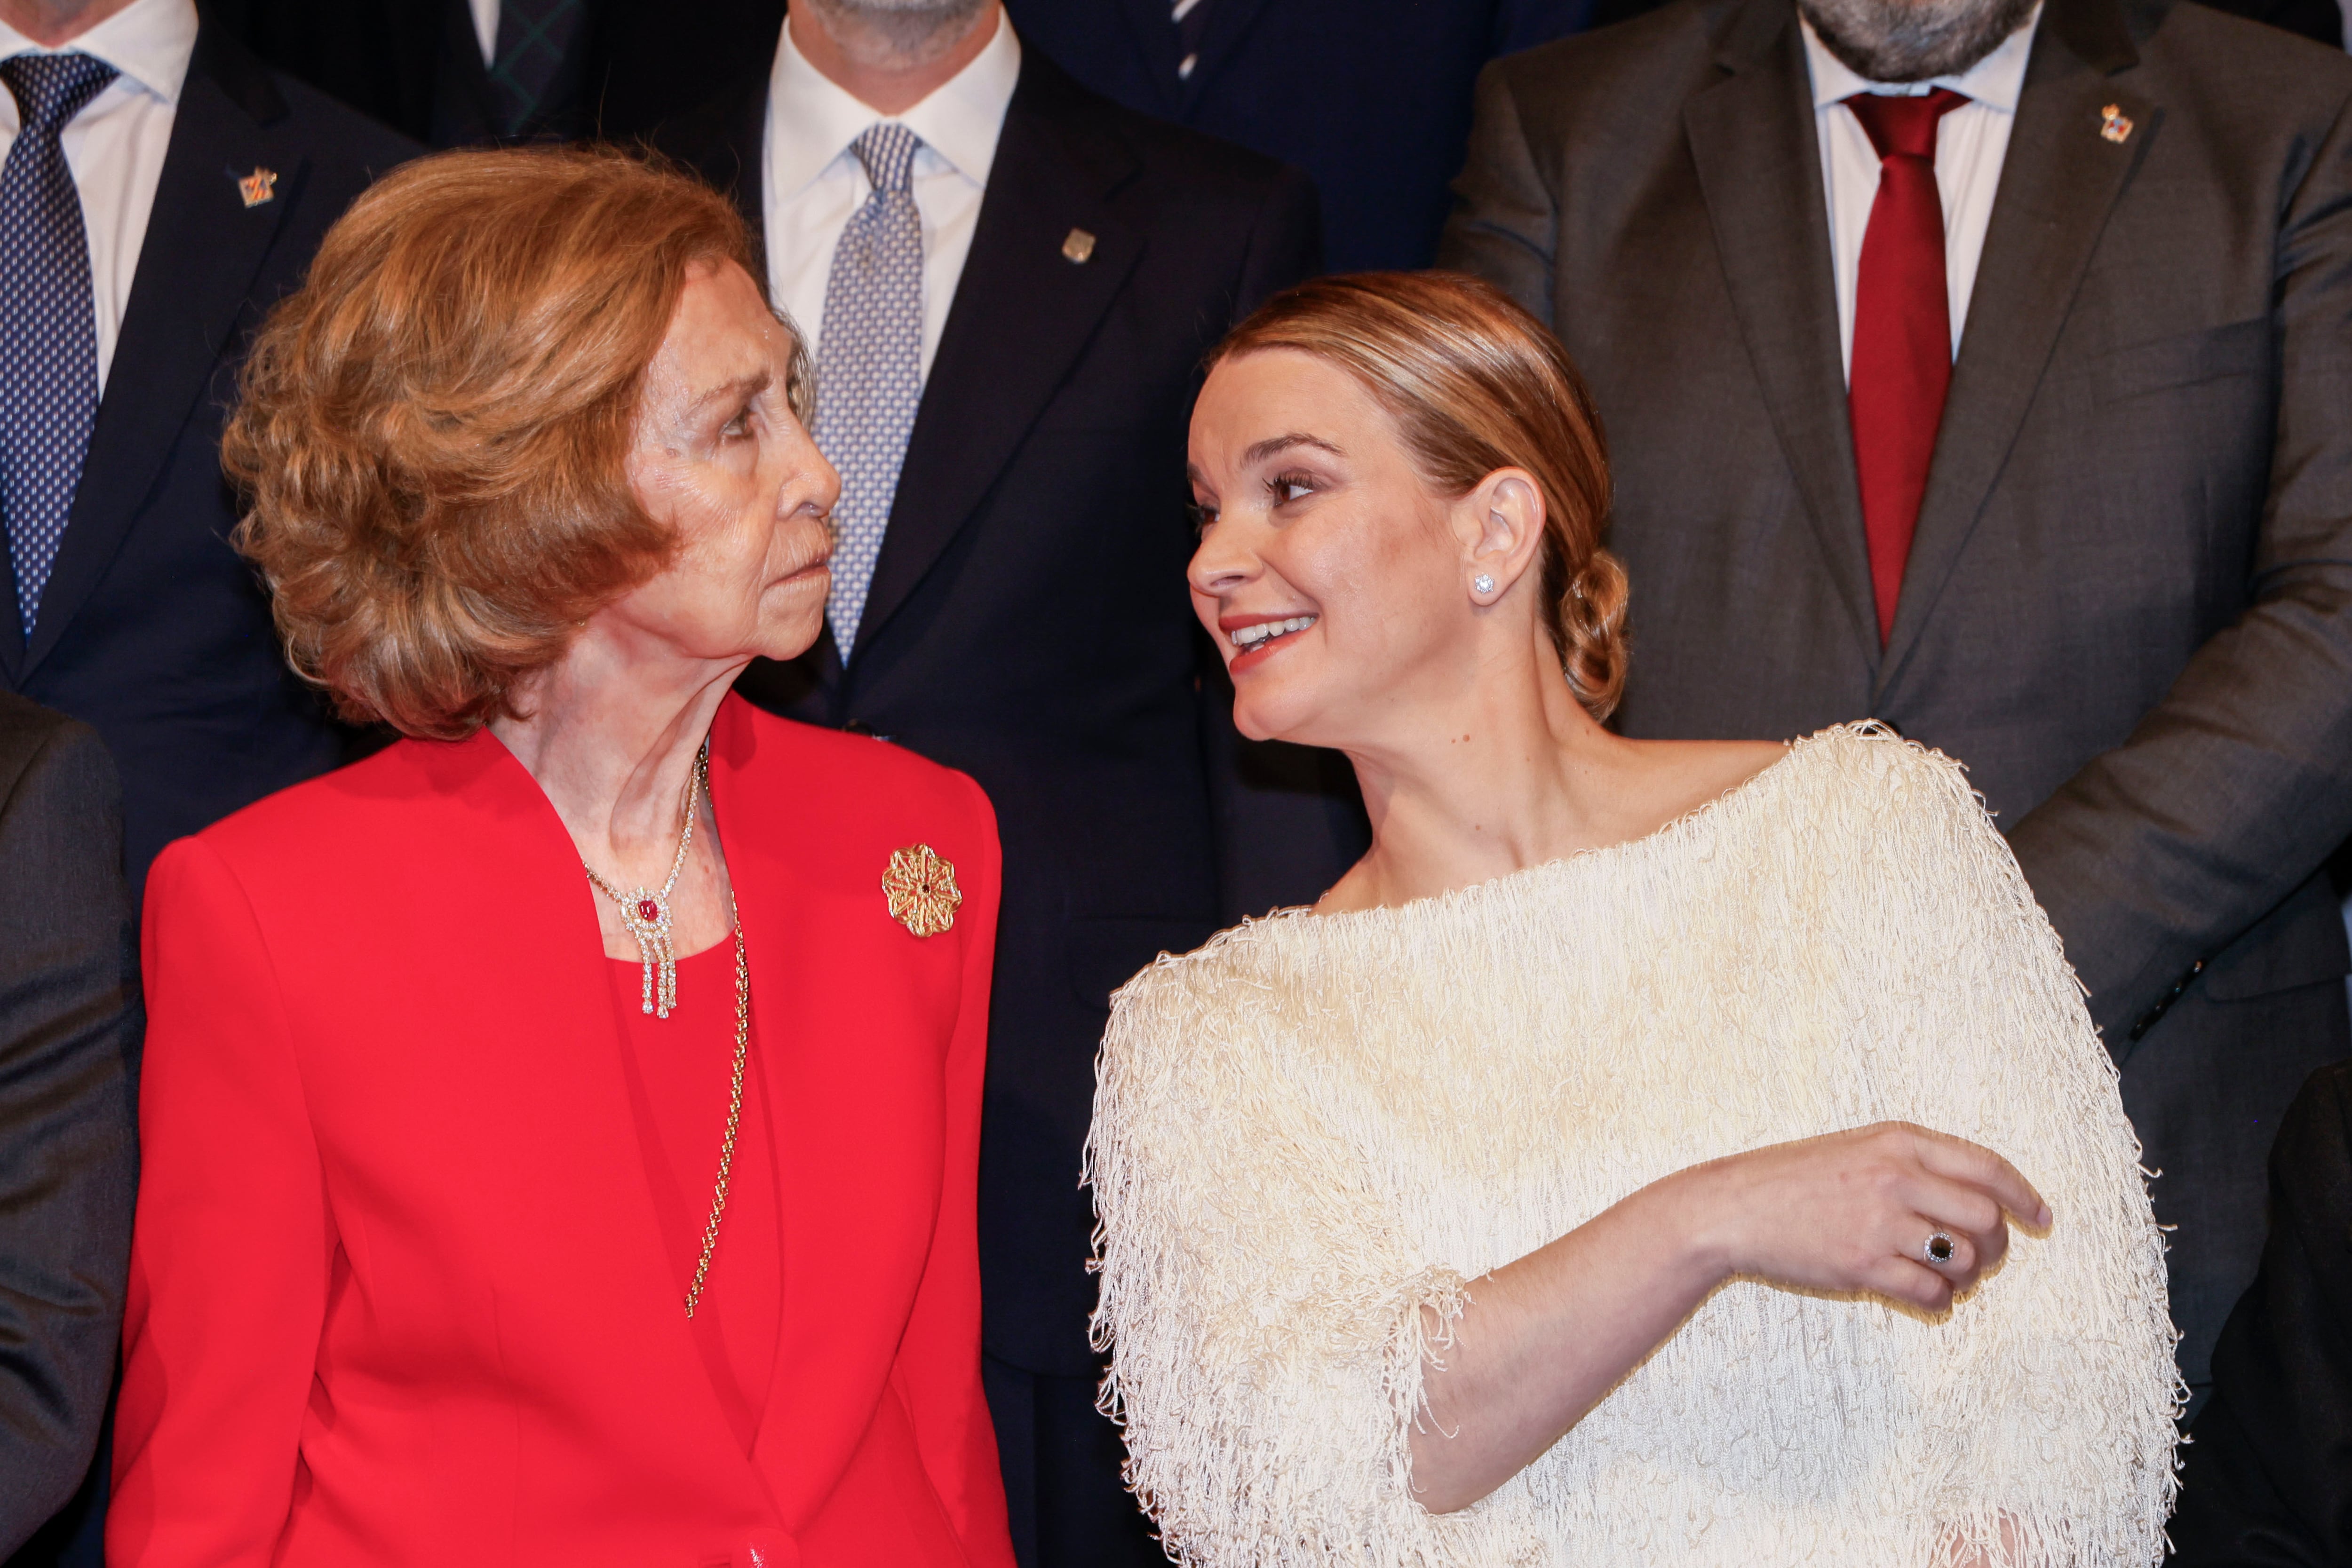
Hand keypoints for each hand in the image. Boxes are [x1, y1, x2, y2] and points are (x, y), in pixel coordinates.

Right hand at [1668, 1122, 2050, 1310]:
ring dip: (1966, 1277)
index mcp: (1897, 1141)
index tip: (2043, 1218)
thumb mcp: (1855, 1150)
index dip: (2025, 1195)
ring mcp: (1881, 1222)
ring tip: (1946, 1278)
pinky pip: (1932, 1295)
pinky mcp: (1864, 1265)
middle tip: (1983, 1259)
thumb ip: (1912, 1164)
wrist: (1733, 1209)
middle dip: (1998, 1246)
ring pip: (1965, 1259)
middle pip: (1988, 1218)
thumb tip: (1978, 1199)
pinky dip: (1939, 1304)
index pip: (1987, 1167)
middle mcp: (1896, 1177)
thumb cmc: (1793, 1181)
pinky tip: (1923, 1298)